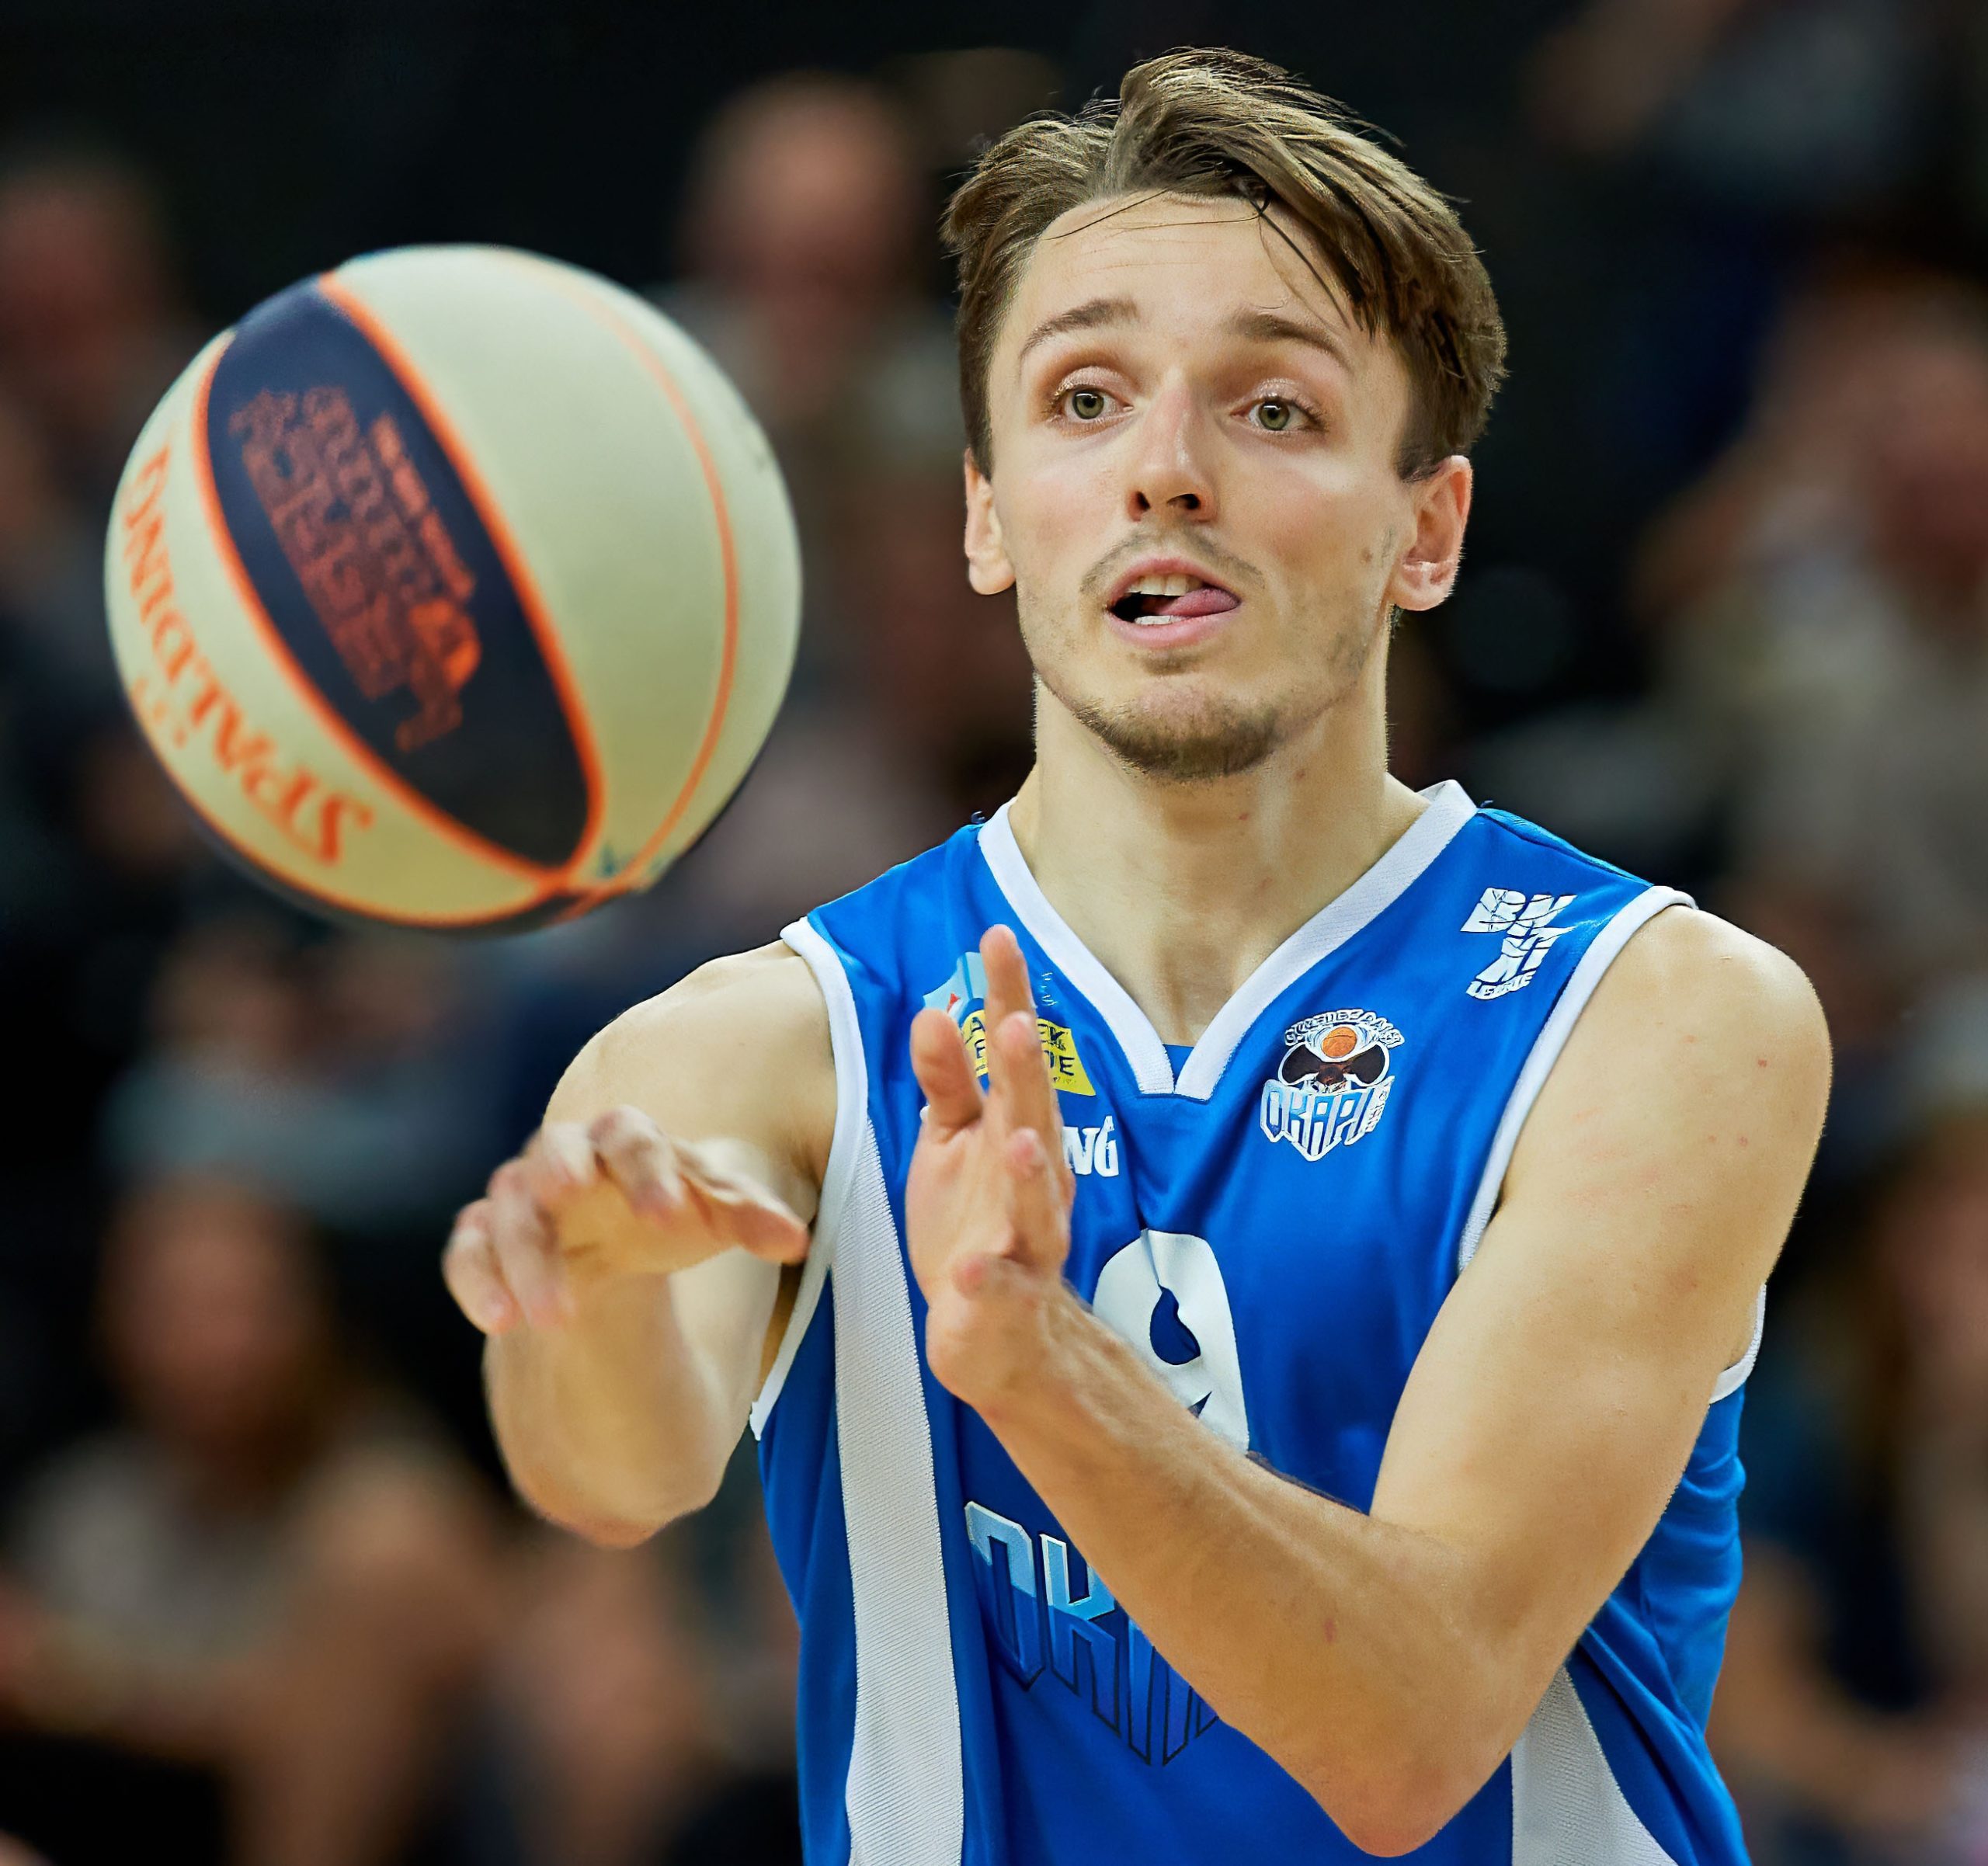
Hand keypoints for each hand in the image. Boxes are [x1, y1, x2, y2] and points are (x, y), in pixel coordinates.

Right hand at [442, 1108, 808, 1334]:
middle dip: (561, 1170)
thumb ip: (749, 1218)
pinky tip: (497, 1320)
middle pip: (554, 1151)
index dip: (648, 1169)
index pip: (630, 1135)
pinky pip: (467, 1254)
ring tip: (554, 1317)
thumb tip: (795, 1240)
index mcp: (623, 1139)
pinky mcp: (484, 1244)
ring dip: (525, 1258)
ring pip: (508, 1212)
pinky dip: (478, 1282)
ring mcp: (518, 1200)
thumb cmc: (668, 1214)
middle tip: (571, 1192)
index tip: (670, 1214)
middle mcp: (564, 1158)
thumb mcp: (711, 1216)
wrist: (611, 1243)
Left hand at [906, 925, 1075, 1412]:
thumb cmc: (975, 1222)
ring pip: (1036, 1202)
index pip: (1014, 1054)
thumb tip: (931, 1014)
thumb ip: (946, 1084)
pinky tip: (967, 1267)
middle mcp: (1035, 1179)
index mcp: (1016, 1130)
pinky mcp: (1007, 1300)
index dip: (1009, 996)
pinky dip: (986, 1278)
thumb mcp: (952, 1145)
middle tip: (1014, 1021)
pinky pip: (998, 1288)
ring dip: (1029, 1169)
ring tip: (1017, 1135)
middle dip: (1025, 1072)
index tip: (998, 936)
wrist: (1001, 1334)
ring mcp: (1027, 1241)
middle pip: (1035, 1115)